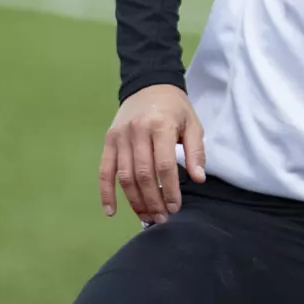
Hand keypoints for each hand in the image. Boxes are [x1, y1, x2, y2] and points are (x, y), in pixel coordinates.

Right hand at [99, 84, 205, 222]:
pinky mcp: (108, 141)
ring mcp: (120, 137)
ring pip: (124, 176)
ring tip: (147, 217)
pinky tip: (111, 211)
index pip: (165, 166)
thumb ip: (196, 151)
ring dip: (135, 200)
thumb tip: (198, 179)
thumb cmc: (175, 109)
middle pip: (143, 174)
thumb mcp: (193, 124)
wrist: (148, 85)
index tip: (176, 207)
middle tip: (162, 218)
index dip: (170, 190)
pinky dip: (106, 192)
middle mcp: (137, 132)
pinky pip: (104, 170)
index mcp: (160, 126)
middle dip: (153, 200)